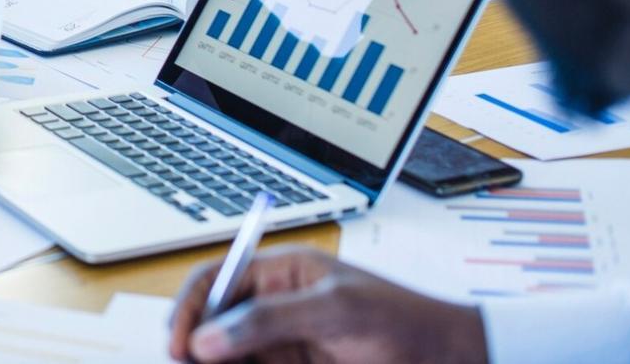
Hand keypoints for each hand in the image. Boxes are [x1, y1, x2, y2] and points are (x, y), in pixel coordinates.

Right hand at [168, 246, 485, 362]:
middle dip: (195, 347)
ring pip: (228, 356)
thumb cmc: (404, 322)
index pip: (216, 281)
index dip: (190, 309)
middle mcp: (274, 308)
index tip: (178, 344)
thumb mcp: (335, 311)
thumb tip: (207, 340)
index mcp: (280, 274)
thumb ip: (269, 321)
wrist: (451, 361)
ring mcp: (283, 345)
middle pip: (213, 325)